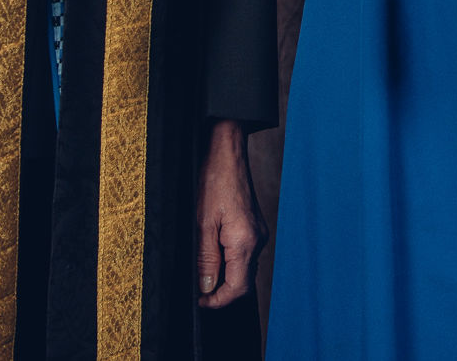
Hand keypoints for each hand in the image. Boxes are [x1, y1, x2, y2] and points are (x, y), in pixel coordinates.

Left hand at [196, 118, 260, 308]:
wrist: (228, 154)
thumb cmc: (214, 182)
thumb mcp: (202, 223)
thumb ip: (206, 259)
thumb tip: (206, 287)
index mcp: (245, 241)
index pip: (238, 288)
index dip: (218, 301)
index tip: (200, 302)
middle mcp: (257, 240)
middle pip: (243, 282)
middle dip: (221, 292)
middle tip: (198, 292)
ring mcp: (258, 233)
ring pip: (244, 269)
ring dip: (225, 277)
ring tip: (202, 272)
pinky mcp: (254, 227)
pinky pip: (244, 254)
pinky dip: (230, 262)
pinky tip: (213, 254)